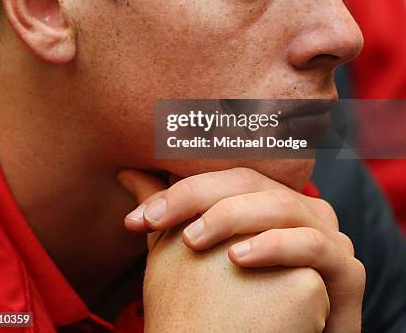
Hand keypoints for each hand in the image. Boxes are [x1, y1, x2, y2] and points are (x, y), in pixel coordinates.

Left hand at [118, 167, 364, 332]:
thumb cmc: (242, 300)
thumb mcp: (198, 252)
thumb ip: (172, 212)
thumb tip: (127, 170)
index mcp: (268, 197)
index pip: (222, 175)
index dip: (179, 189)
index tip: (137, 217)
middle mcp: (298, 206)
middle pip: (247, 182)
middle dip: (195, 197)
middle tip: (154, 221)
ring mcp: (326, 232)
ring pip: (278, 204)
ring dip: (231, 217)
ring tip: (192, 239)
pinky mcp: (345, 267)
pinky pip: (310, 244)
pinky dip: (273, 245)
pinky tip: (239, 258)